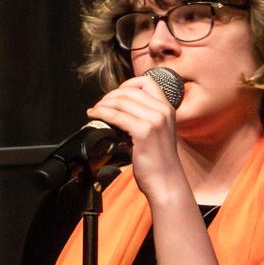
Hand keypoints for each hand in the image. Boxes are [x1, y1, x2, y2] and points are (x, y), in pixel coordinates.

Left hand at [87, 74, 185, 201]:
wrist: (167, 182)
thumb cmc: (160, 162)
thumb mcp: (158, 132)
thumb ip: (146, 117)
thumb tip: (120, 108)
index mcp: (168, 109)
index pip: (147, 82)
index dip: (127, 84)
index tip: (116, 94)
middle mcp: (163, 111)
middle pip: (130, 90)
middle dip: (110, 95)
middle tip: (100, 105)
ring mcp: (155, 120)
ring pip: (121, 100)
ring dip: (103, 104)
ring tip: (96, 111)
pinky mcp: (144, 131)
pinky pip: (116, 115)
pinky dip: (101, 113)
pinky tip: (95, 116)